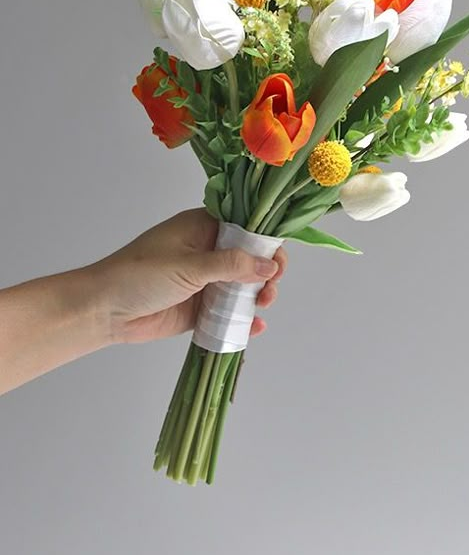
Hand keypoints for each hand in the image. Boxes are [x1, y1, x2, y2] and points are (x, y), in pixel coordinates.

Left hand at [86, 208, 286, 344]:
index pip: (246, 228)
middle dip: (266, 274)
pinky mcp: (200, 308)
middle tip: (268, 291)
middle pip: (250, 259)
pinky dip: (243, 319)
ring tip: (261, 307)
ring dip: (258, 296)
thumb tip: (270, 265)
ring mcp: (205, 281)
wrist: (103, 311)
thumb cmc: (140, 275)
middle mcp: (208, 251)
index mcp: (203, 228)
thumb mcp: (189, 265)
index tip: (278, 263)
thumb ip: (232, 265)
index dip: (267, 243)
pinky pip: (229, 312)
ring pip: (243, 287)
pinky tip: (254, 327)